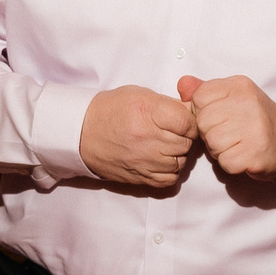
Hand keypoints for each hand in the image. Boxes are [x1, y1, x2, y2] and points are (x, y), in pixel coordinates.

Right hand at [79, 84, 198, 186]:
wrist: (83, 133)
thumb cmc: (111, 110)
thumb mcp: (141, 95)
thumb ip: (170, 103)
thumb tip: (193, 110)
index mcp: (148, 112)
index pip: (188, 122)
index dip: (190, 121)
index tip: (183, 120)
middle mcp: (147, 138)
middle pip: (186, 143)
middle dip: (184, 137)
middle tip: (172, 132)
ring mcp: (144, 160)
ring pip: (181, 162)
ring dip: (178, 154)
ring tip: (164, 145)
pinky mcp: (140, 177)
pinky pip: (169, 179)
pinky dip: (170, 171)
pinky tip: (161, 160)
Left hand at [177, 74, 275, 178]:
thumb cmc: (255, 120)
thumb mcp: (233, 97)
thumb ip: (205, 90)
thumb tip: (182, 84)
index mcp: (239, 86)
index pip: (199, 97)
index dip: (202, 111)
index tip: (218, 116)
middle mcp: (248, 103)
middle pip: (202, 121)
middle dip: (210, 132)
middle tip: (229, 133)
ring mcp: (254, 128)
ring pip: (211, 143)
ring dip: (219, 149)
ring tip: (237, 144)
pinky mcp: (256, 153)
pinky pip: (225, 162)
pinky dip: (231, 163)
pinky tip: (244, 155)